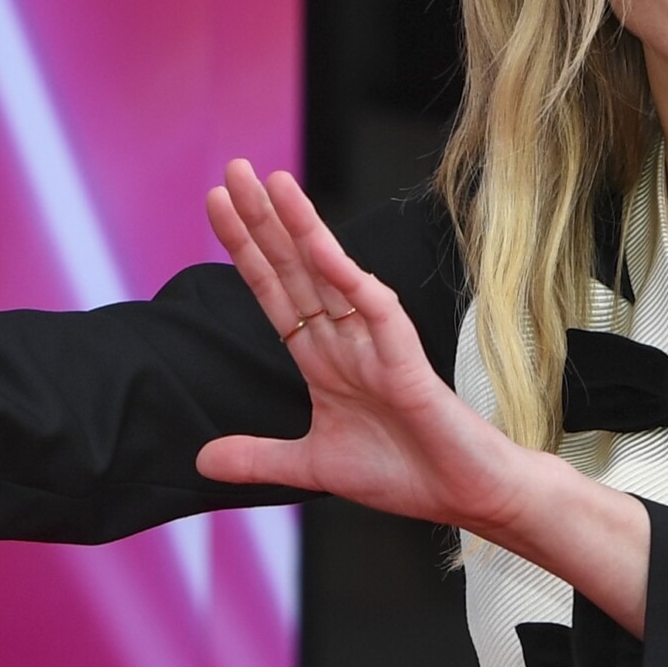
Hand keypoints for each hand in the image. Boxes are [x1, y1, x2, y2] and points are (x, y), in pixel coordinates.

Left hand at [196, 162, 535, 533]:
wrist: (466, 496)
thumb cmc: (405, 473)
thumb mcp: (313, 465)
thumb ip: (259, 458)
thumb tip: (201, 460)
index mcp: (323, 358)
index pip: (274, 291)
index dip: (245, 249)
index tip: (216, 206)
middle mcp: (345, 339)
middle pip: (294, 268)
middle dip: (262, 220)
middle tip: (232, 170)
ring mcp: (375, 343)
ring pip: (331, 274)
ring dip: (300, 229)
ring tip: (271, 183)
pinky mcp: (405, 358)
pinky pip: (373, 307)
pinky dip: (346, 276)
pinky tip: (319, 245)